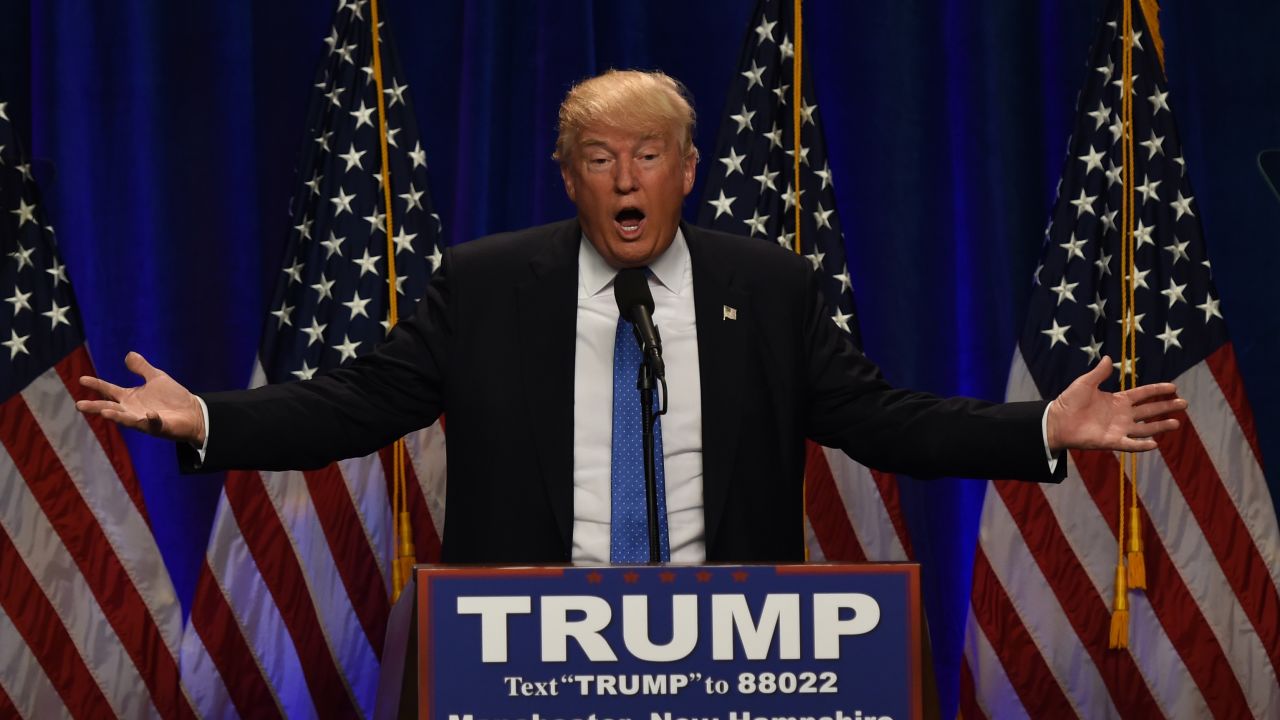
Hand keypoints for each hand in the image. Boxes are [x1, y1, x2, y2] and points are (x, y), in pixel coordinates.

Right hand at [76, 351, 205, 444]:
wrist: (193, 411)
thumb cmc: (173, 397)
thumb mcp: (156, 378)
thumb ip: (142, 368)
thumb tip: (128, 355)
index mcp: (130, 398)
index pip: (109, 390)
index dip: (96, 385)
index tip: (82, 379)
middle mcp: (132, 410)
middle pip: (110, 408)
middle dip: (96, 407)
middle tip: (79, 405)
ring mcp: (144, 420)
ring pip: (126, 419)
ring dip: (116, 416)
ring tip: (105, 412)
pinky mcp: (158, 427)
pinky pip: (153, 423)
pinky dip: (151, 419)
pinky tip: (150, 414)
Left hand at [1045, 355, 1185, 453]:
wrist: (1056, 421)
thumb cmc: (1069, 401)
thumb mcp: (1085, 383)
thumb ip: (1099, 373)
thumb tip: (1108, 358)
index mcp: (1118, 400)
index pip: (1143, 394)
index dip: (1158, 390)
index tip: (1174, 387)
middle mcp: (1122, 415)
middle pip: (1149, 410)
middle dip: (1166, 407)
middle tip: (1184, 404)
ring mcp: (1118, 429)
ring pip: (1145, 428)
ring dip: (1160, 426)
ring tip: (1177, 423)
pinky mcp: (1111, 441)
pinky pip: (1130, 444)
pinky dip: (1142, 445)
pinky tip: (1155, 444)